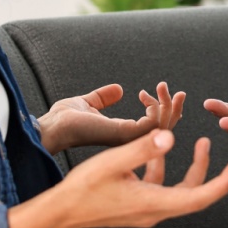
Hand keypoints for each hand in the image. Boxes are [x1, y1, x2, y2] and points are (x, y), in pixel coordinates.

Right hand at [4, 130, 227, 227]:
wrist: (61, 212)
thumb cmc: (83, 188)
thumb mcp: (113, 162)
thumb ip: (142, 149)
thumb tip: (170, 137)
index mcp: (153, 204)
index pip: (198, 198)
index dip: (220, 185)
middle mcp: (155, 211)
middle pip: (195, 196)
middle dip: (217, 178)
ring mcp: (146, 210)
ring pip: (180, 191)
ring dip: (193, 169)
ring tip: (201, 144)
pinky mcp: (137, 205)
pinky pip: (161, 188)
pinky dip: (165, 169)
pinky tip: (159, 149)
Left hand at [38, 82, 184, 155]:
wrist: (50, 126)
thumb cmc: (63, 119)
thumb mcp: (88, 103)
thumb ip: (103, 98)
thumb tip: (119, 90)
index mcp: (122, 133)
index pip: (152, 127)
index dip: (161, 109)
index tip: (152, 90)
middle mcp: (127, 139)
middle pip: (163, 129)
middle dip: (174, 109)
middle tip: (177, 92)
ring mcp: (127, 139)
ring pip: (162, 127)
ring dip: (168, 106)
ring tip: (163, 88)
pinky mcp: (124, 135)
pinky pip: (153, 125)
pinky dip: (157, 108)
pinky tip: (149, 96)